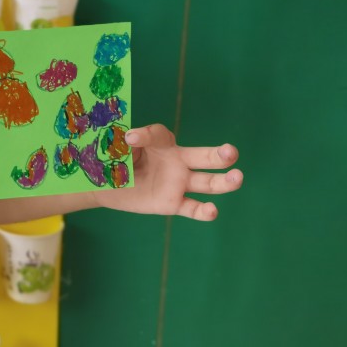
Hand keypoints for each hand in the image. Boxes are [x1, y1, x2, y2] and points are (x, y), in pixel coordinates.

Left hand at [95, 123, 241, 220]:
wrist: (108, 185)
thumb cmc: (116, 160)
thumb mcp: (117, 147)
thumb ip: (126, 143)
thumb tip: (130, 138)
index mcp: (160, 143)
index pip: (160, 135)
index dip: (146, 135)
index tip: (130, 139)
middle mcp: (176, 161)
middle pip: (202, 157)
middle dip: (218, 155)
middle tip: (231, 152)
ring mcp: (177, 183)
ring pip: (207, 183)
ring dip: (224, 181)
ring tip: (237, 177)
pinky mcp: (173, 203)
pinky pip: (192, 208)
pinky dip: (203, 212)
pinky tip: (212, 210)